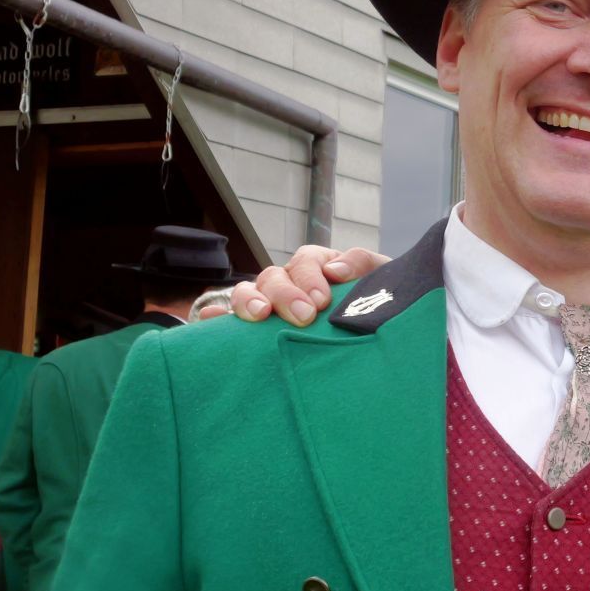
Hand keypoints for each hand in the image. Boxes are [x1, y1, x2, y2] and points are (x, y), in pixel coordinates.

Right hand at [231, 246, 389, 324]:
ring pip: (249, 292)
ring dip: (249, 301)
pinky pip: (231, 318)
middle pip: (275, 277)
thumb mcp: (380, 279)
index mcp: (318, 265)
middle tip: (303, 316)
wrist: (379, 328)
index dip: (310, 278)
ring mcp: (270, 302)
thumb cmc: (378, 302)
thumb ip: (363, 266)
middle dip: (285, 295)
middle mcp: (290, 280)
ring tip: (258, 316)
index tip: (321, 301)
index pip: (306, 262)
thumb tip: (334, 270)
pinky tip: (209, 320)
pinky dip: (218, 317)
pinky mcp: (256, 327)